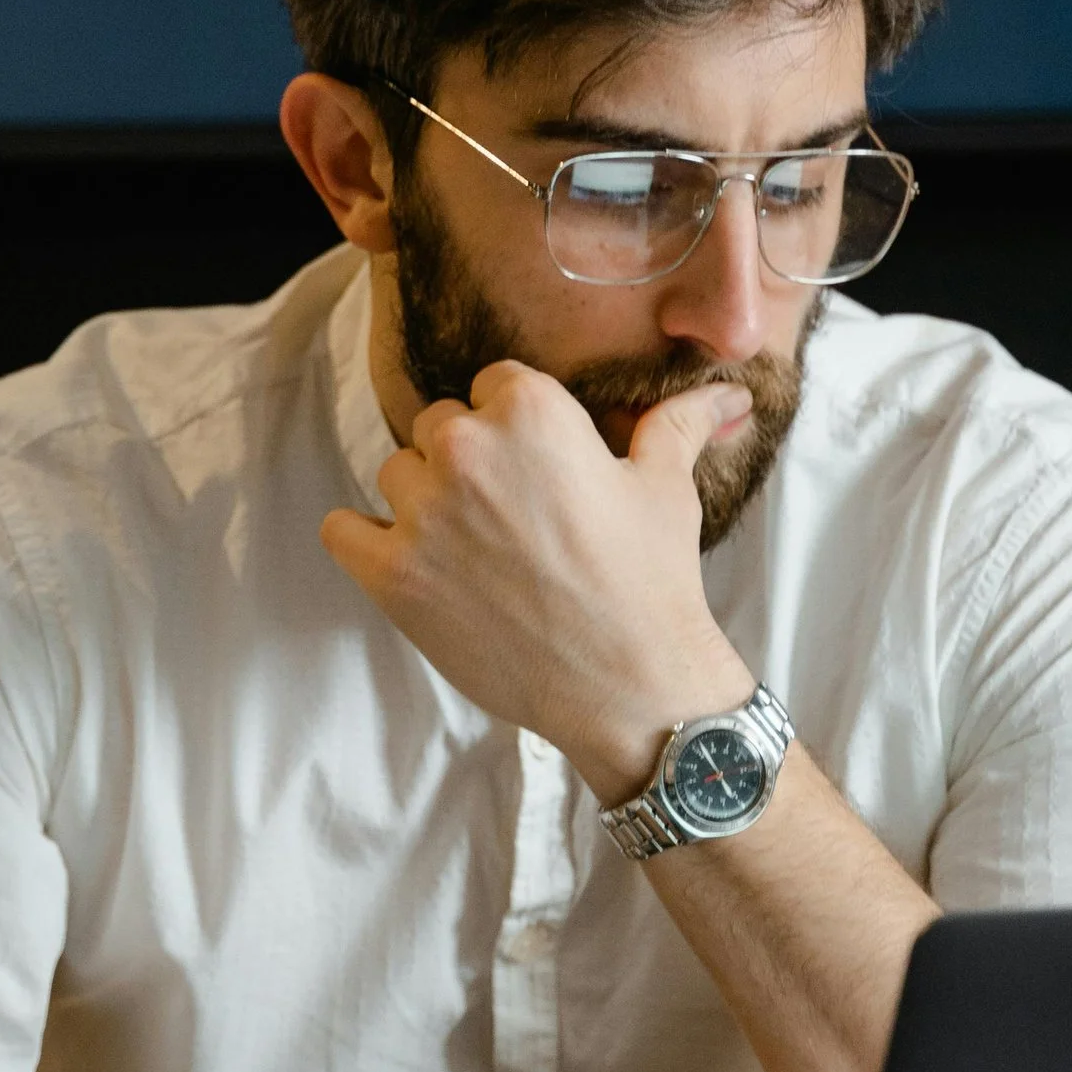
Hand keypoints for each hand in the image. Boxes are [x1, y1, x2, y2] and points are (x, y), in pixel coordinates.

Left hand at [321, 360, 754, 800]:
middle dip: (470, 463)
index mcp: (530, 410)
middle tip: (512, 518)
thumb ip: (678, 423)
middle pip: (440, 426)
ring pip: (397, 474)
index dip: (517, 428)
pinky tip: (410, 562)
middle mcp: (467, 449)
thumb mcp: (666, 487)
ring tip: (474, 550)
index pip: (493, 386)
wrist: (631, 685)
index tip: (539, 471)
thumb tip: (730, 394)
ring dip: (424, 502)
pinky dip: (365, 540)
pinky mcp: (392, 573)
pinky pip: (341, 530)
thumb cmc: (652, 581)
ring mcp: (423, 512)